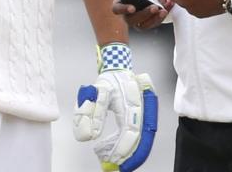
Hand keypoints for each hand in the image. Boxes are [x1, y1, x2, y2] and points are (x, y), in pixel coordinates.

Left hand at [74, 44, 157, 171]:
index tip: (112, 158)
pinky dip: (131, 146)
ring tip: (116, 162)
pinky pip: (139, 135)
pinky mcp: (142, 118)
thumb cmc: (108, 80)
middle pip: (139, 139)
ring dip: (131, 153)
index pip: (129, 131)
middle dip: (129, 155)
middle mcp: (142, 111)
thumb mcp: (94, 92)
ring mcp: (144, 115)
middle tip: (116, 167)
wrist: (119, 70)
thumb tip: (87, 137)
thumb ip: (89, 113)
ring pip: (142, 139)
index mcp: (132, 104)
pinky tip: (118, 152)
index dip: (122, 147)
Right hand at [110, 0, 171, 29]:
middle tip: (153, 7)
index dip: (123, 9)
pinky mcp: (150, 21)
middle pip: (130, 20)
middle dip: (142, 14)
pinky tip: (165, 10)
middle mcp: (128, 12)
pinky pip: (153, 24)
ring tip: (161, 10)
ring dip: (152, 18)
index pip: (117, 9)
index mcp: (121, 1)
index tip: (132, 7)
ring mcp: (139, 18)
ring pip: (142, 24)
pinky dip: (160, 18)